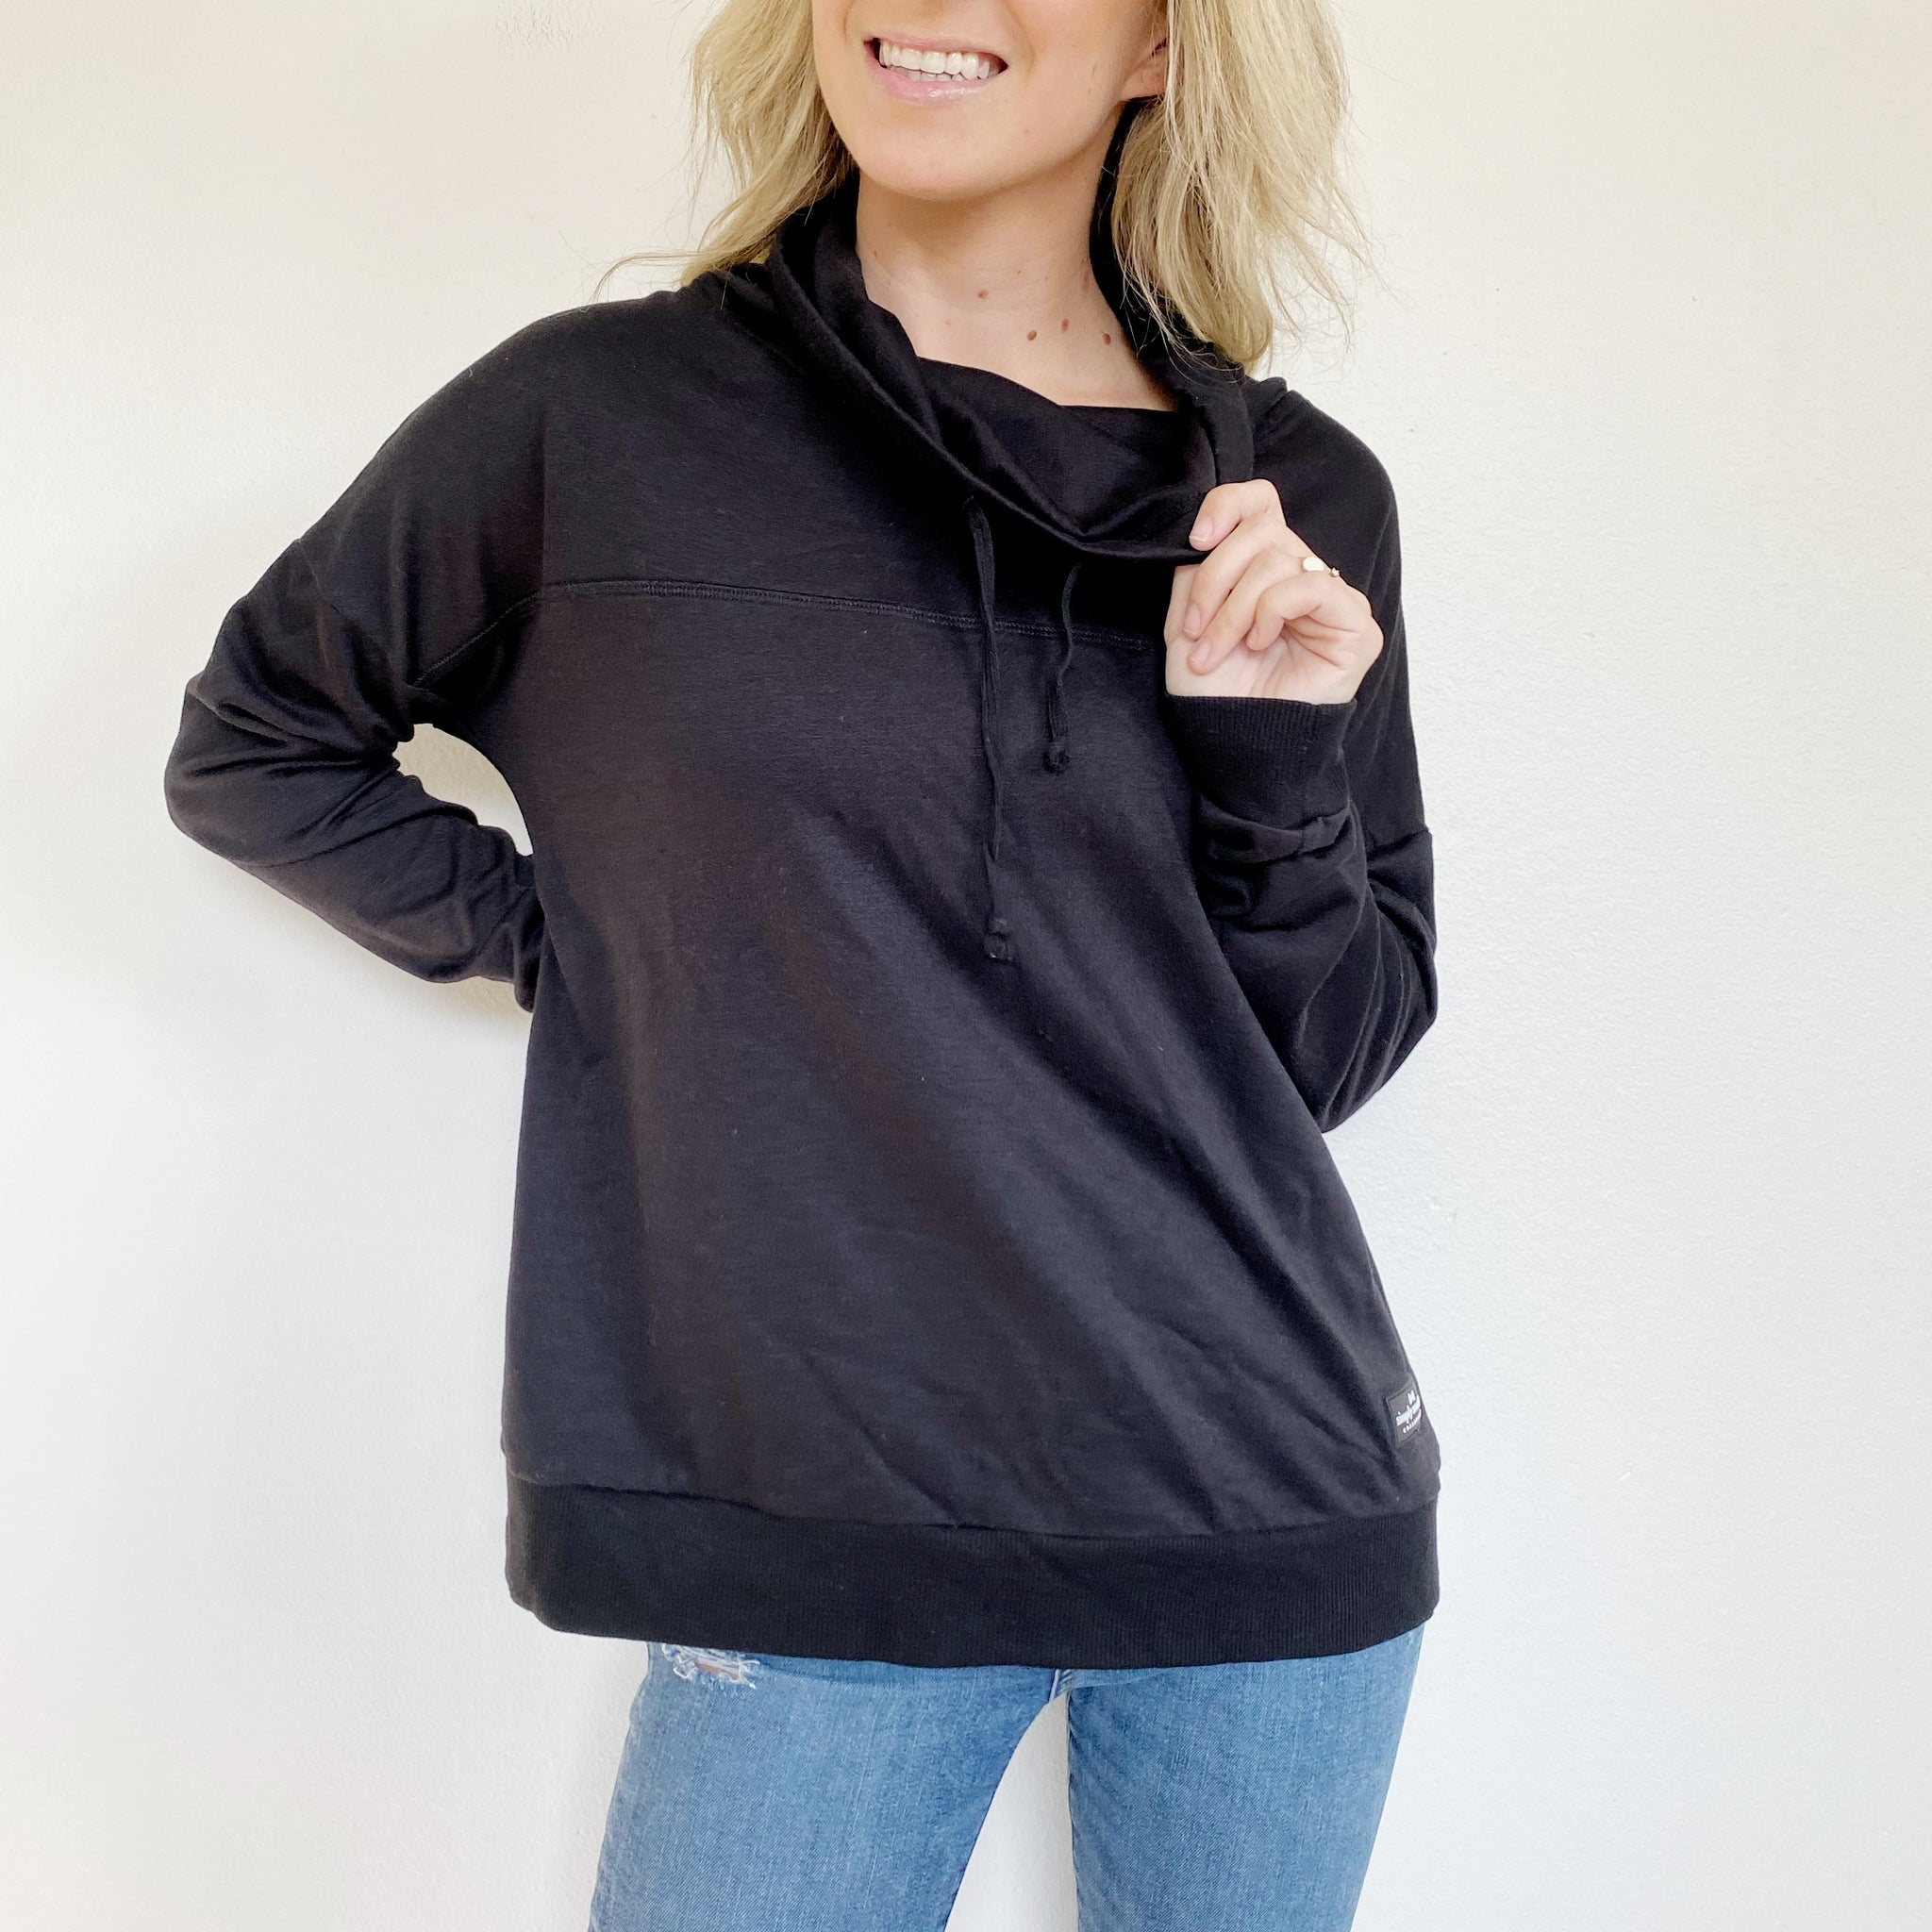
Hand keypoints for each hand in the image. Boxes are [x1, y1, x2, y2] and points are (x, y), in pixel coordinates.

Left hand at [1163, 480, 1382, 703]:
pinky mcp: (1354, 624)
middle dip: (1216, 578)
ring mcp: (1331, 598)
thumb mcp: (1186, 622)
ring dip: (1234, 608)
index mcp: (1263, 569)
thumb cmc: (1214, 692)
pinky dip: (1273, 610)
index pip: (1260, 503)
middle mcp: (1300, 575)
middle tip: (1195, 629)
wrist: (1234, 744)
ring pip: (1279, 559)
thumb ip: (1195, 572)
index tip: (1196, 541)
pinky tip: (1260, 642)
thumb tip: (1204, 535)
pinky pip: (1312, 585)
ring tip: (1215, 651)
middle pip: (1262, 530)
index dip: (1227, 506)